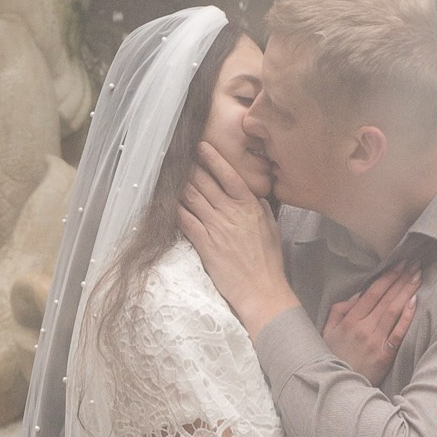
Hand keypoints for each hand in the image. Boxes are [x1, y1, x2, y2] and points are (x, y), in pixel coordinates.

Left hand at [179, 137, 296, 332]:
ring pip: (191, 197)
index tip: (201, 146)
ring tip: (168, 172)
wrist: (261, 290)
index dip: (212, 158)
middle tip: (177, 155)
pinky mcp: (204, 243)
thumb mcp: (271, 229)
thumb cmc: (268, 262)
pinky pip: (184, 220)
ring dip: (178, 184)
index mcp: (250, 206)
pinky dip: (174, 208)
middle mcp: (231, 212)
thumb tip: (254, 196)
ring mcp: (216, 227)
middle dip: (189, 167)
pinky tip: (165, 200)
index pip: (228, 175)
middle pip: (204, 182)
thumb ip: (261, 209)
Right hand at [321, 264, 419, 384]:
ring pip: (394, 311)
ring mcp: (375, 341)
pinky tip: (415, 301)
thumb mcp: (328, 331)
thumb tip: (359, 294)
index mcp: (349, 320)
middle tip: (414, 264)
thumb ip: (340, 310)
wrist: (338, 386)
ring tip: (418, 276)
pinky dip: (407, 316)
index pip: (372, 292)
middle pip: (386, 298)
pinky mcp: (385, 355)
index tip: (399, 263)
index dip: (387, 276)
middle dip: (401, 279)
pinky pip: (398, 332)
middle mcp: (363, 328)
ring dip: (407, 291)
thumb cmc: (333, 356)